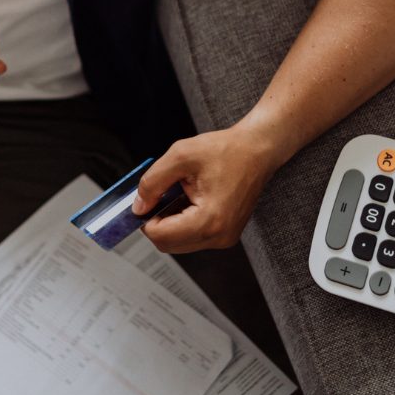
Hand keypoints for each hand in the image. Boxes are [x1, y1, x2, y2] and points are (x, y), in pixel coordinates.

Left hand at [133, 120, 285, 253]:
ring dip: (170, 222)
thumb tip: (138, 206)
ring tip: (180, 194)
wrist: (257, 150)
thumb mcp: (180, 156)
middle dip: (157, 221)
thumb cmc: (227, 150)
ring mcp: (224, 238)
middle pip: (168, 244)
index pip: (161, 237)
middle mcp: (220, 235)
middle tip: (160, 195)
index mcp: (210, 219)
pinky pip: (193, 237)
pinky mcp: (226, 234)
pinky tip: (189, 200)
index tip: (145, 201)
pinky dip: (182, 223)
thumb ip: (153, 182)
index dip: (145, 219)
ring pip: (179, 243)